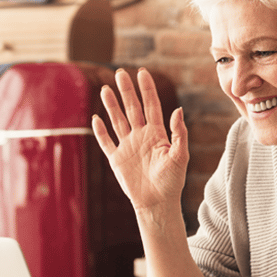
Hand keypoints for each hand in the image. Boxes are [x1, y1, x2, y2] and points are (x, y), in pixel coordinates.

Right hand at [92, 68, 188, 212]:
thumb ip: (179, 134)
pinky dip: (100, 131)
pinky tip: (95, 118)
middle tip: (120, 73)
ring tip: (106, 89)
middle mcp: (141, 137)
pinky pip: (106, 142)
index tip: (142, 73)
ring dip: (112, 105)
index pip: (151, 106)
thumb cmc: (173, 181)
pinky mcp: (117, 159)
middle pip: (132, 108)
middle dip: (126, 91)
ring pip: (117, 121)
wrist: (158, 203)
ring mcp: (127, 147)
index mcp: (157, 134)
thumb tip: (178, 110)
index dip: (147, 89)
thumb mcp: (181, 156)